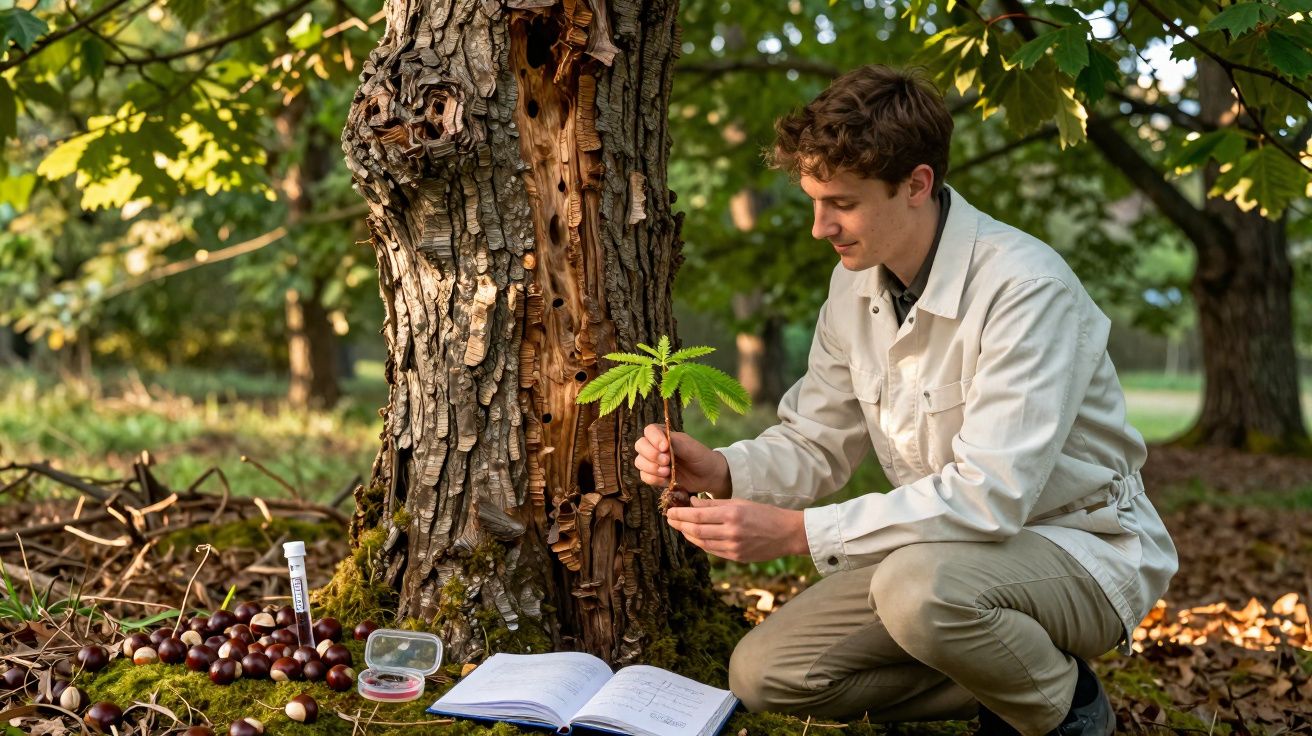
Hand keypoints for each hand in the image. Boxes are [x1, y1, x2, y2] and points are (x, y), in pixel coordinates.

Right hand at [634, 424, 731, 497]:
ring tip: (667, 472)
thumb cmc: (700, 457)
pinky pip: (644, 476)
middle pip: (640, 445)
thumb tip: (662, 444)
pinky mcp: (655, 475)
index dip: (654, 439)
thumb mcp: (690, 448)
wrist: (708, 476)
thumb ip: (675, 443)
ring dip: (651, 468)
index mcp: (664, 434)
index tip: (665, 448)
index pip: (649, 430)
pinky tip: (665, 480)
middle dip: (651, 455)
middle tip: (667, 461)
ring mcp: (653, 461)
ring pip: (639, 462)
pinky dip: (653, 479)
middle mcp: (655, 446)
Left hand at [665, 497, 807, 562]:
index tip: (669, 511)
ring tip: (680, 527)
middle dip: (679, 524)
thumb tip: (691, 503)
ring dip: (688, 535)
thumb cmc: (763, 513)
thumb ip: (715, 504)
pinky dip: (701, 543)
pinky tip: (695, 536)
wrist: (786, 533)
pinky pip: (712, 550)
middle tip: (669, 519)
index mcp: (732, 514)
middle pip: (696, 530)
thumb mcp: (740, 502)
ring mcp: (734, 547)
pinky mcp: (736, 558)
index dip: (680, 514)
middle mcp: (731, 532)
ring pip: (702, 542)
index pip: (697, 515)